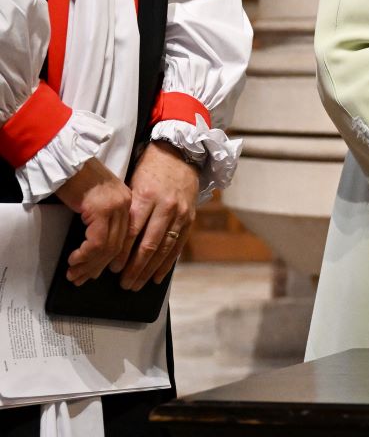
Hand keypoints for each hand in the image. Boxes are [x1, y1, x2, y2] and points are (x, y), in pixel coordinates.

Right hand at [54, 159, 131, 285]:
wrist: (68, 159)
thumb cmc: (79, 178)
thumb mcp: (97, 199)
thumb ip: (103, 218)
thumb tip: (97, 248)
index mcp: (130, 203)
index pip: (126, 238)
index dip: (112, 260)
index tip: (99, 273)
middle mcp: (126, 206)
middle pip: (118, 246)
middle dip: (98, 267)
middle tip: (82, 279)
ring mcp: (115, 208)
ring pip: (107, 247)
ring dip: (89, 264)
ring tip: (74, 274)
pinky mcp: (101, 210)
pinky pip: (96, 242)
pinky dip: (84, 255)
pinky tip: (74, 260)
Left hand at [118, 142, 199, 289]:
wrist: (180, 153)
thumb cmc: (150, 169)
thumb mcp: (133, 183)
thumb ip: (127, 209)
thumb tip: (112, 238)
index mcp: (146, 196)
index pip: (132, 231)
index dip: (122, 253)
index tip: (111, 268)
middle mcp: (165, 206)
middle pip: (149, 244)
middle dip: (135, 267)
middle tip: (123, 283)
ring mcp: (180, 213)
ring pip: (165, 248)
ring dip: (150, 269)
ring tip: (137, 284)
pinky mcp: (190, 217)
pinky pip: (179, 244)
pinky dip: (168, 262)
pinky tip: (158, 276)